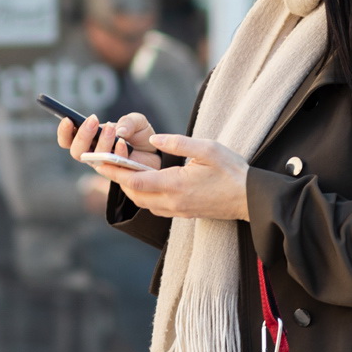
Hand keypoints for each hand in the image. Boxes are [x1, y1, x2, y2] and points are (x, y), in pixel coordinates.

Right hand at [57, 112, 160, 170]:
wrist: (158, 155)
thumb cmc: (141, 137)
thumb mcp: (137, 122)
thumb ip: (128, 121)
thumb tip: (118, 129)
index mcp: (90, 139)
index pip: (68, 139)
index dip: (63, 132)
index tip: (67, 119)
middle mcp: (93, 154)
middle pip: (76, 151)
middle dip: (83, 135)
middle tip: (93, 121)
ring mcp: (104, 166)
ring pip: (93, 159)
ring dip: (100, 143)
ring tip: (112, 129)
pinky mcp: (118, 175)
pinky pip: (112, 166)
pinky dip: (117, 152)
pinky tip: (123, 142)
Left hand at [90, 133, 249, 221]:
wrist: (250, 199)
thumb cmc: (232, 172)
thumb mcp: (208, 149)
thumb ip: (179, 143)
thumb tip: (154, 138)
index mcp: (175, 185)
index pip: (135, 181)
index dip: (115, 172)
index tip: (101, 161)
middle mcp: (172, 202)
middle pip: (134, 195)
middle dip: (118, 180)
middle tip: (107, 163)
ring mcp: (178, 211)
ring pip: (143, 202)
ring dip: (130, 188)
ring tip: (123, 170)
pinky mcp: (183, 213)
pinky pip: (155, 206)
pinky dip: (144, 194)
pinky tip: (146, 181)